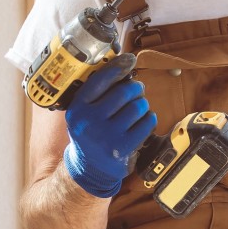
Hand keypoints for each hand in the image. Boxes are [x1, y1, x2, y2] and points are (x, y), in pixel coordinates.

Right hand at [62, 55, 154, 197]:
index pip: (100, 80)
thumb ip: (97, 93)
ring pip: (137, 107)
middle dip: (135, 88)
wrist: (90, 168)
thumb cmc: (90, 132)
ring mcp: (107, 136)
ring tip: (139, 107)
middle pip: (123, 92)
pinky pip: (146, 123)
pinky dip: (149, 118)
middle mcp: (89, 121)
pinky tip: (144, 120)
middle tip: (137, 89)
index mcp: (77, 109)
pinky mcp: (123, 147)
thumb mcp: (83, 113)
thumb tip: (124, 64)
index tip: (129, 60)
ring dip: (143, 104)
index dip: (118, 67)